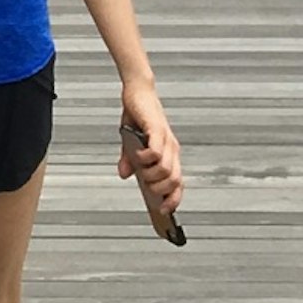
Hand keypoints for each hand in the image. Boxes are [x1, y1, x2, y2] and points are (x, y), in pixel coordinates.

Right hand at [116, 80, 182, 220]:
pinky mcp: (156, 130)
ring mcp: (166, 140)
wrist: (137, 91)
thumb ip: (128, 159)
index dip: (174, 200)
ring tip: (140, 168)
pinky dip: (145, 159)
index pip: (179, 184)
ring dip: (150, 175)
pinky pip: (155, 152)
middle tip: (145, 184)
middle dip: (159, 190)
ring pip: (166, 170)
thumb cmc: (137, 115)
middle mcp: (171, 149)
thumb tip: (124, 174)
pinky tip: (137, 155)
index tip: (165, 212)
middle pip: (175, 181)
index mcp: (169, 154)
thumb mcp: (130, 142)